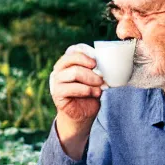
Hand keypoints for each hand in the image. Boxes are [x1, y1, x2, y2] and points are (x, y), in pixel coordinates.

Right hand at [49, 44, 106, 158]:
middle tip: (101, 77)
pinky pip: (72, 88)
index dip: (84, 54)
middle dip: (90, 68)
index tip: (96, 62)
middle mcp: (59, 70)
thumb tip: (107, 61)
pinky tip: (95, 94)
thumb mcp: (94, 78)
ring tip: (100, 87)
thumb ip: (95, 68)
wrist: (83, 113)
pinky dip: (86, 90)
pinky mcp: (57, 94)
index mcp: (67, 63)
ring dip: (91, 79)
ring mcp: (56, 82)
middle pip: (72, 60)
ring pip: (74, 73)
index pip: (72, 51)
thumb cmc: (89, 93)